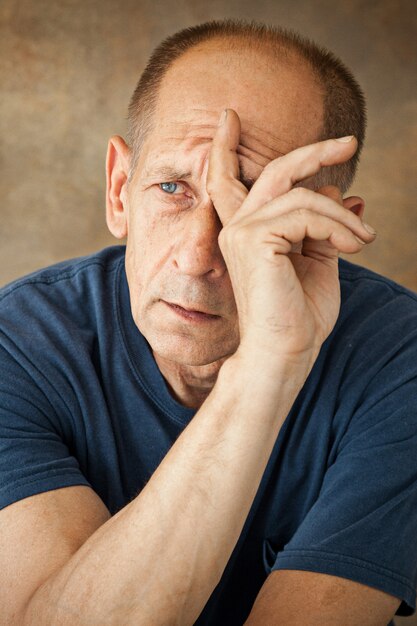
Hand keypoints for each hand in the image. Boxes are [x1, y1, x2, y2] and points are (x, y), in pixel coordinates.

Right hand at [207, 109, 375, 367]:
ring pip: (302, 195)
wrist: (285, 352)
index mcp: (247, 233)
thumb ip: (322, 227)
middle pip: (276, 171)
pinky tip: (355, 245)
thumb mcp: (317, 263)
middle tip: (350, 142)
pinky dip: (338, 226)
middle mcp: (238, 227)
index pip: (229, 182)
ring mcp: (242, 231)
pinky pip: (308, 212)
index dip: (225, 148)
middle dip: (313, 151)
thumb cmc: (299, 315)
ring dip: (342, 215)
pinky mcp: (254, 239)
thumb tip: (342, 194)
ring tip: (365, 238)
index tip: (228, 118)